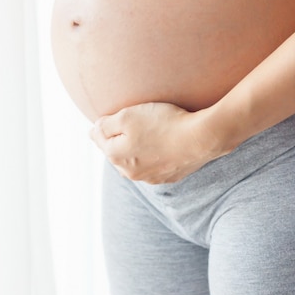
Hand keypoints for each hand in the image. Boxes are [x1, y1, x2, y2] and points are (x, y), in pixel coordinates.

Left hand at [90, 102, 217, 183]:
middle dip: (118, 140)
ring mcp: (151, 177)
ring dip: (137, 149)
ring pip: (136, 161)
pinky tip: (163, 144)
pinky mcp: (170, 176)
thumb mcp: (127, 116)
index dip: (102, 126)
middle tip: (126, 124)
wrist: (200, 138)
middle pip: (116, 153)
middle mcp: (131, 173)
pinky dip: (155, 155)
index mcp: (116, 157)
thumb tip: (94, 130)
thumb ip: (106, 124)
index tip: (105, 118)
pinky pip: (155, 165)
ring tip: (146, 134)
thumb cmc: (163, 123)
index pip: (100, 139)